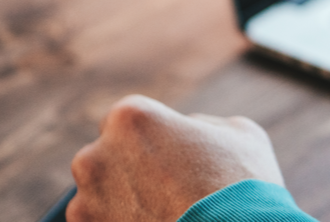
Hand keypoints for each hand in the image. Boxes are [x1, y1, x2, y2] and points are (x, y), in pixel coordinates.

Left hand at [68, 95, 283, 221]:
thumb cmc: (244, 188)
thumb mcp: (241, 135)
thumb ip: (202, 124)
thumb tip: (188, 129)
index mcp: (131, 118)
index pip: (125, 120)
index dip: (149, 138)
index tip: (168, 158)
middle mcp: (96, 155)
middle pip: (106, 156)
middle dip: (129, 170)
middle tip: (167, 190)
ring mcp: (86, 201)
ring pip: (98, 195)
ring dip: (121, 203)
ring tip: (163, 215)